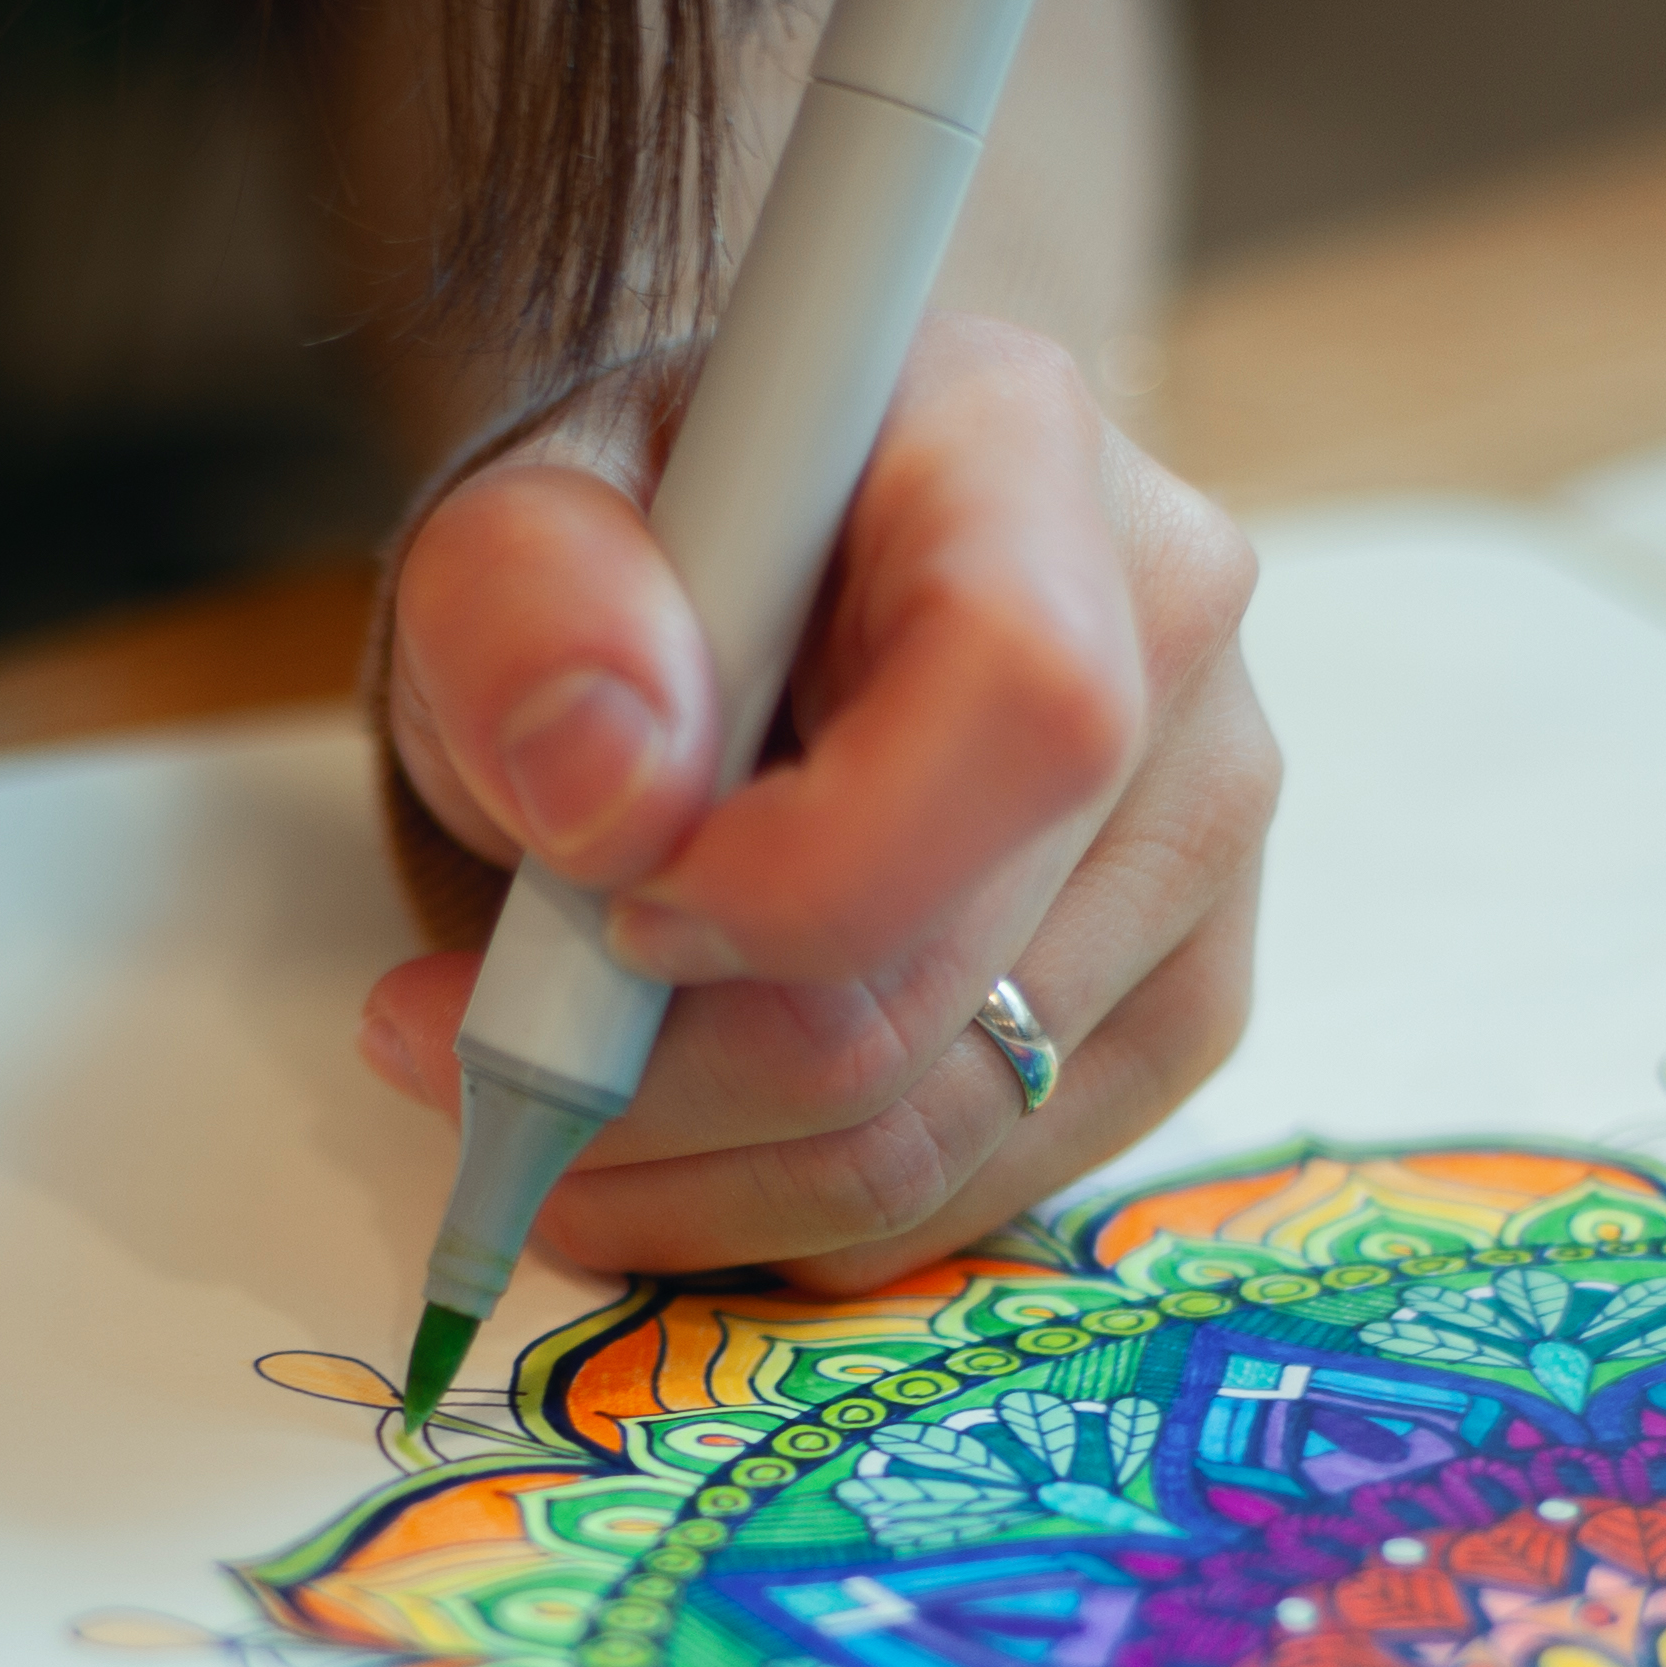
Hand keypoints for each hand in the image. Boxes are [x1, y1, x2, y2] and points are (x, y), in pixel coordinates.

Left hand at [365, 313, 1270, 1291]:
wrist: (734, 607)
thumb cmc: (642, 564)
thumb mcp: (514, 536)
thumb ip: (526, 613)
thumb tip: (612, 797)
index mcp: (1023, 453)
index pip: (1016, 699)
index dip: (812, 871)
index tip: (615, 912)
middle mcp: (1170, 639)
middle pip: (948, 972)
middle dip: (671, 1072)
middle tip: (461, 1056)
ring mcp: (1205, 835)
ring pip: (957, 1125)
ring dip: (705, 1175)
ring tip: (537, 1109)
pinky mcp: (1185, 997)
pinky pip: (991, 1187)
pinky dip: (796, 1213)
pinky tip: (676, 1146)